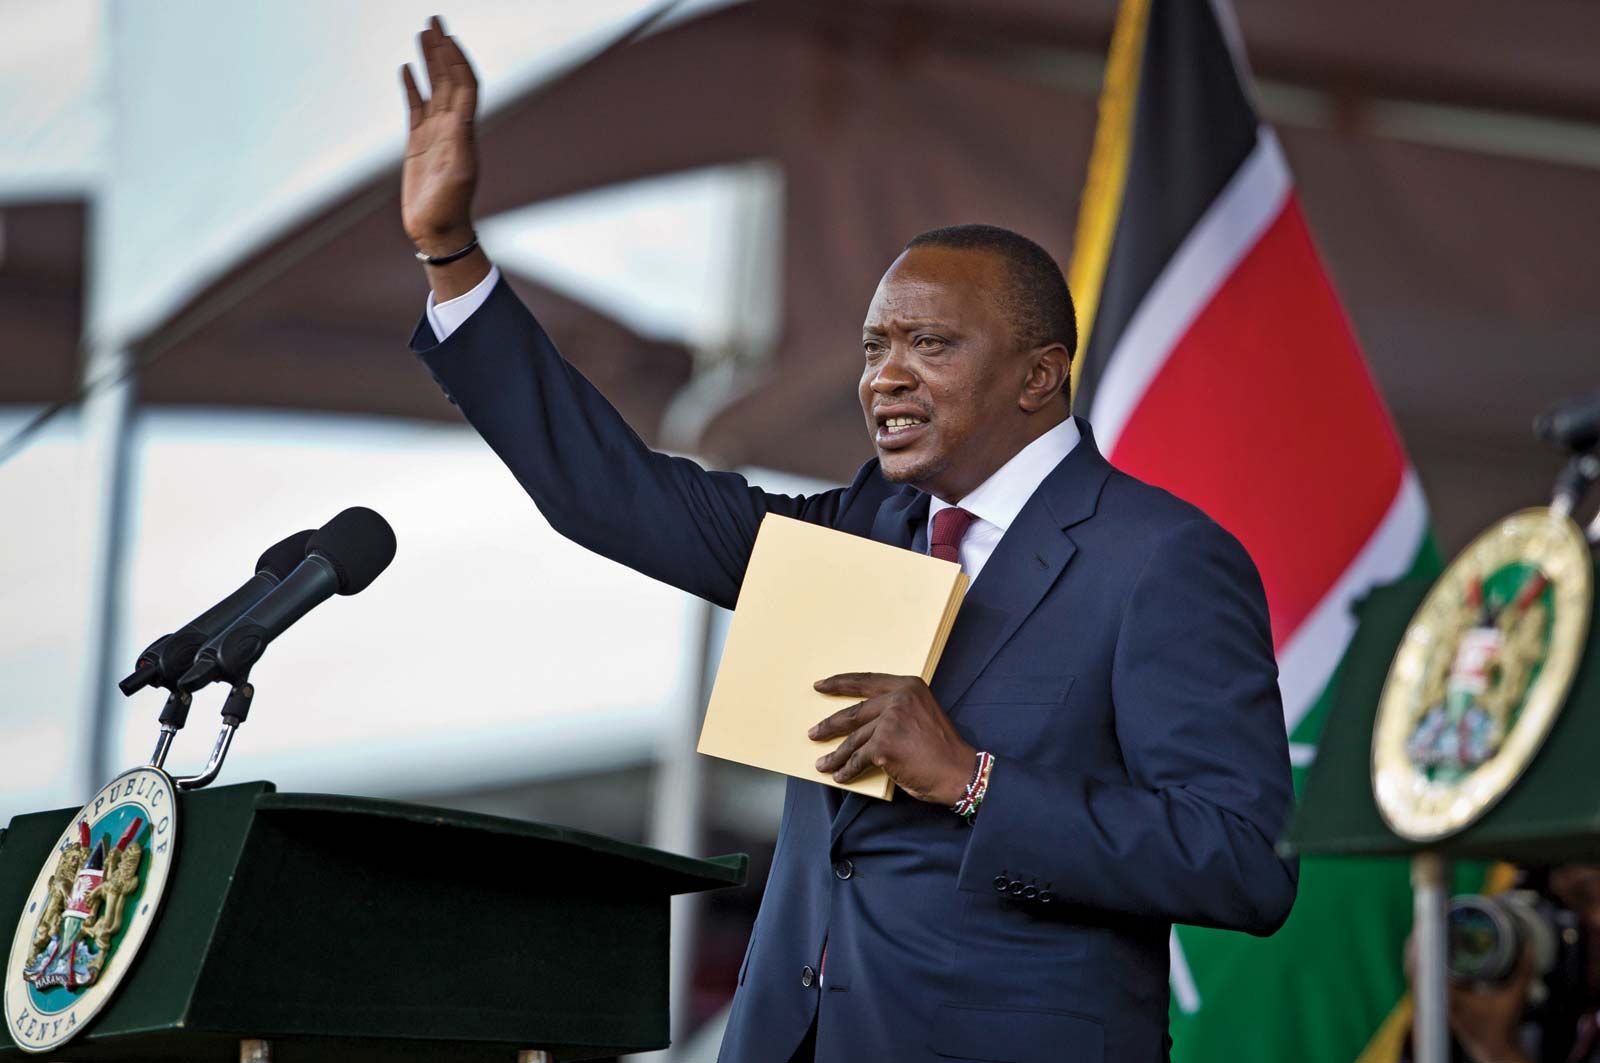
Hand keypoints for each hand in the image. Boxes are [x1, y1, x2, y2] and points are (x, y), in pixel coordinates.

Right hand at [400, 16, 478, 254]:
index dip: (457, 58)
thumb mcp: (458, 175)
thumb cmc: (449, 208)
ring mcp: (435, 133)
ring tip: (423, 32)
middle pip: (450, 77)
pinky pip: (416, 106)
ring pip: (435, 86)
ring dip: (431, 59)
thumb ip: (460, 144)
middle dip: (443, 47)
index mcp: (464, 130)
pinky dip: (413, 85)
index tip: (447, 34)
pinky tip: (406, 68)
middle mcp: (453, 126)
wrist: (438, 231)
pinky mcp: (418, 143)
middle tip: (434, 17)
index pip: (465, 83)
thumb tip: (462, 114)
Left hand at [809, 673, 975, 804]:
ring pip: (854, 739)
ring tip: (823, 763)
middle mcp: (898, 699)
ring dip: (836, 755)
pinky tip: (841, 776)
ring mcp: (889, 721)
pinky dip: (848, 770)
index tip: (821, 686)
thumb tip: (864, 724)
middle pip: (854, 713)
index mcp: (908, 686)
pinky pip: (859, 759)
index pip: (866, 681)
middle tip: (814, 733)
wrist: (958, 771)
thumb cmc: (941, 748)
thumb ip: (896, 710)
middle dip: (830, 725)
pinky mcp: (883, 745)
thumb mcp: (921, 713)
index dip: (840, 684)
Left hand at [1405, 932, 1533, 1062]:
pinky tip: (1426, 951)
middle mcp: (1437, 1002)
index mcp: (1451, 1001)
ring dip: (1417, 953)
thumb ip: (1523, 972)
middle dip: (1416, 945)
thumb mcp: (1515, 999)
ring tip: (1424, 931)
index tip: (1425, 929)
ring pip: (1415, 974)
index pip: (1425, 970)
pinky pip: (1421, 980)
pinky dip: (1422, 964)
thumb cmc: (1504, 1027)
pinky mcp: (1435, 1004)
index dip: (1421, 948)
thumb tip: (1528, 946)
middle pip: (1415, 968)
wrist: (1496, 1052)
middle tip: (1425, 923)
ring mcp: (1433, 1004)